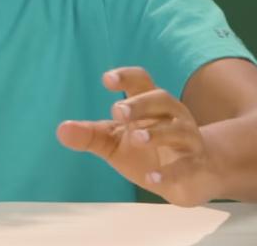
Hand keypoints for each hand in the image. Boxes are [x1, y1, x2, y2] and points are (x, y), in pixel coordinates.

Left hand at [56, 66, 221, 206]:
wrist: (191, 177)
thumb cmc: (147, 151)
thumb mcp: (114, 142)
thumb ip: (90, 135)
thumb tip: (60, 130)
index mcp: (151, 105)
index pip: (141, 81)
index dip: (126, 77)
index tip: (107, 79)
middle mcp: (172, 116)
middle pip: (161, 99)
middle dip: (140, 104)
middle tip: (118, 112)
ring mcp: (187, 140)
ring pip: (177, 130)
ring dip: (157, 133)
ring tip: (136, 138)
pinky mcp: (196, 165)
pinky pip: (187, 166)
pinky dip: (171, 172)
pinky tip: (153, 179)